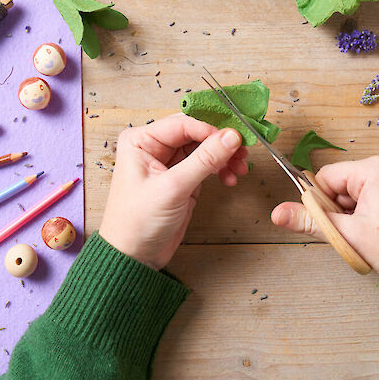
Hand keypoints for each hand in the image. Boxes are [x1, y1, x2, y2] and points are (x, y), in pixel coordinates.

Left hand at [99, 114, 247, 269]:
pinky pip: (206, 165)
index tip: (236, 139)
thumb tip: (231, 137)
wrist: (135, 256)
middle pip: (196, 133)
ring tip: (239, 169)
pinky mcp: (182, 179)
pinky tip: (229, 179)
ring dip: (224, 157)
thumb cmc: (138, 222)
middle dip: (221, 143)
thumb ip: (204, 160)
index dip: (212, 130)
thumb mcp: (174, 188)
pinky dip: (220, 169)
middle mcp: (154, 147)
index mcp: (141, 141)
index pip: (184, 124)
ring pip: (204, 148)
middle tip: (243, 153)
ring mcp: (169, 163)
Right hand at [271, 156, 378, 279]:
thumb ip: (310, 221)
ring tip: (369, 236)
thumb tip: (277, 213)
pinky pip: (370, 199)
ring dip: (352, 217)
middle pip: (340, 186)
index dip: (321, 203)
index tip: (333, 224)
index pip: (326, 177)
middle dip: (339, 212)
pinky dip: (365, 217)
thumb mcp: (347, 235)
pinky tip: (377, 233)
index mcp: (374, 169)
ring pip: (354, 195)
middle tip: (355, 233)